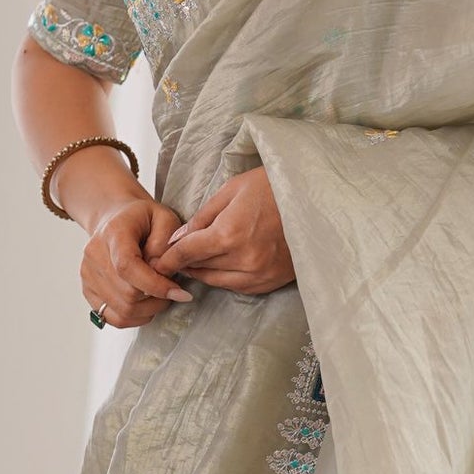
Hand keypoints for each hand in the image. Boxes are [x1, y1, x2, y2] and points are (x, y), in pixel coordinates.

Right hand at [80, 193, 193, 327]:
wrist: (114, 218)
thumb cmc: (142, 219)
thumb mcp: (165, 218)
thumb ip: (166, 242)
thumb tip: (160, 270)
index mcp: (113, 232)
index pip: (128, 267)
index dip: (155, 285)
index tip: (179, 292)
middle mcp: (94, 254)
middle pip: (127, 294)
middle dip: (157, 298)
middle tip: (172, 289)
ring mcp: (88, 274)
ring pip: (122, 310)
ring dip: (148, 309)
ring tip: (159, 294)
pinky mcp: (88, 289)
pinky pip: (112, 317)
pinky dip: (134, 317)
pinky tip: (145, 304)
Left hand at [157, 168, 294, 293]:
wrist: (316, 200)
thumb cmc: (273, 187)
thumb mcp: (233, 190)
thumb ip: (203, 216)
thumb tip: (178, 238)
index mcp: (229, 233)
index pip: (186, 253)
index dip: (168, 259)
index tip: (157, 261)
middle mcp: (243, 259)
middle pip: (200, 269)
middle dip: (183, 265)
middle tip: (170, 261)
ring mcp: (259, 274)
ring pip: (217, 281)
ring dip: (202, 273)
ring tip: (193, 263)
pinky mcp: (271, 281)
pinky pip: (238, 286)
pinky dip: (225, 278)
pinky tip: (221, 267)